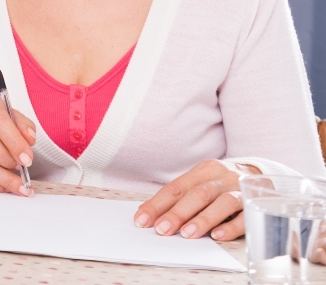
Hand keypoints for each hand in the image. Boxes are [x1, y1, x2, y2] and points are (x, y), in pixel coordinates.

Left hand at [134, 159, 257, 240]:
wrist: (262, 176)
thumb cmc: (222, 184)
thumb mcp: (202, 183)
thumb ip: (181, 198)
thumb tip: (151, 215)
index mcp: (204, 170)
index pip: (176, 188)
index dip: (158, 204)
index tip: (142, 220)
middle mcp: (223, 177)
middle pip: (198, 194)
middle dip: (178, 213)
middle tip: (163, 229)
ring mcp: (242, 190)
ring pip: (222, 203)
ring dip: (203, 219)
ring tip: (188, 233)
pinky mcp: (258, 204)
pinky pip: (245, 216)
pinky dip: (231, 227)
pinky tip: (217, 236)